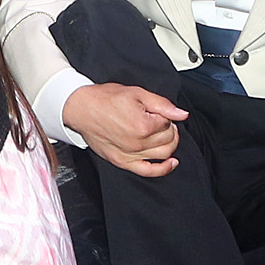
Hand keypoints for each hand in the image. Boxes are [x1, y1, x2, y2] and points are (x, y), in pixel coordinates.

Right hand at [68, 83, 184, 176]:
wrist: (81, 108)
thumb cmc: (105, 99)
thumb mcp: (136, 93)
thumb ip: (162, 104)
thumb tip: (182, 114)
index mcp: (143, 125)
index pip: (168, 123)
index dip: (165, 115)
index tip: (157, 111)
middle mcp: (137, 143)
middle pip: (168, 140)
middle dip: (169, 129)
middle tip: (161, 120)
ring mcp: (129, 155)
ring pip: (163, 154)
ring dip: (168, 144)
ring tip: (162, 134)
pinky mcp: (122, 161)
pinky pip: (148, 171)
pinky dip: (163, 169)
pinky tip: (171, 163)